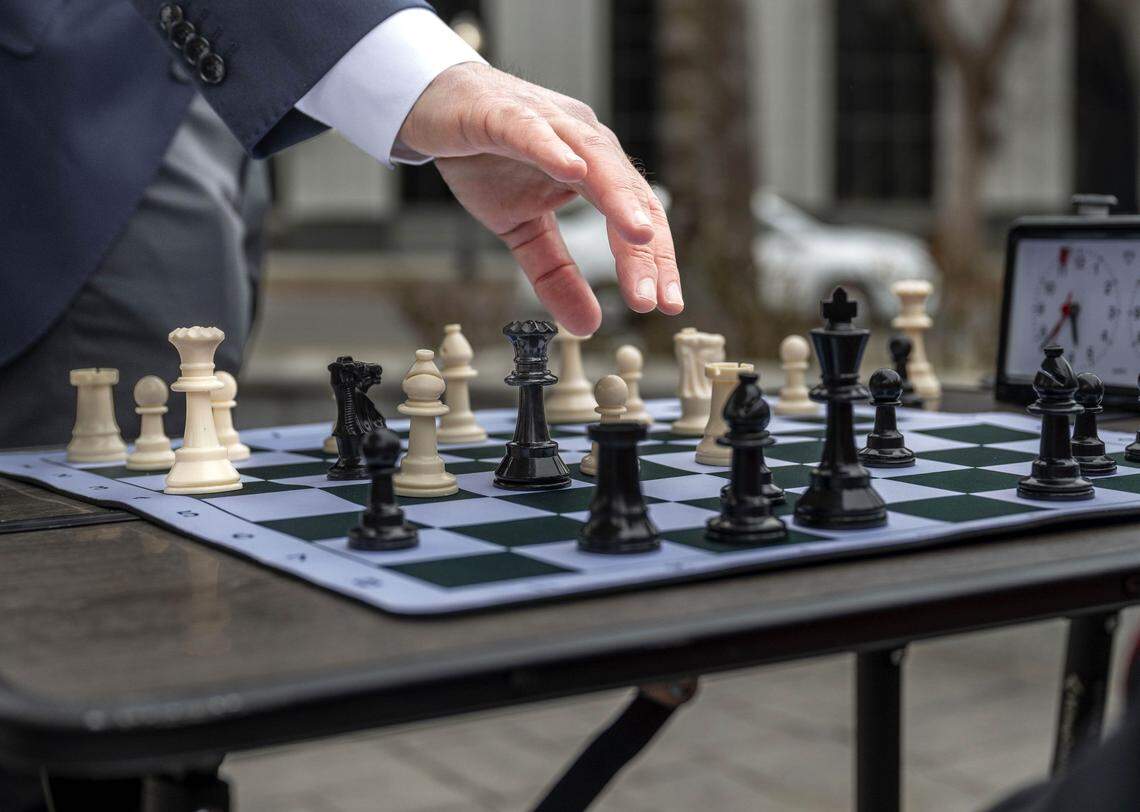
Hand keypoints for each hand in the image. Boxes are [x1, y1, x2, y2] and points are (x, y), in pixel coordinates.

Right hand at [398, 63, 681, 334]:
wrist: (437, 105)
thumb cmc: (486, 158)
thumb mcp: (523, 231)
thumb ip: (557, 275)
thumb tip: (588, 327)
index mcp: (595, 170)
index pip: (636, 217)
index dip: (654, 262)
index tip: (666, 306)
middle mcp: (584, 141)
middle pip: (627, 193)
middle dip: (644, 247)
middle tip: (652, 296)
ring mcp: (550, 124)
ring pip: (594, 160)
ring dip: (619, 198)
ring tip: (638, 235)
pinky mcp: (505, 113)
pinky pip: (534, 132)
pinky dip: (554, 150)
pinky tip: (572, 171)